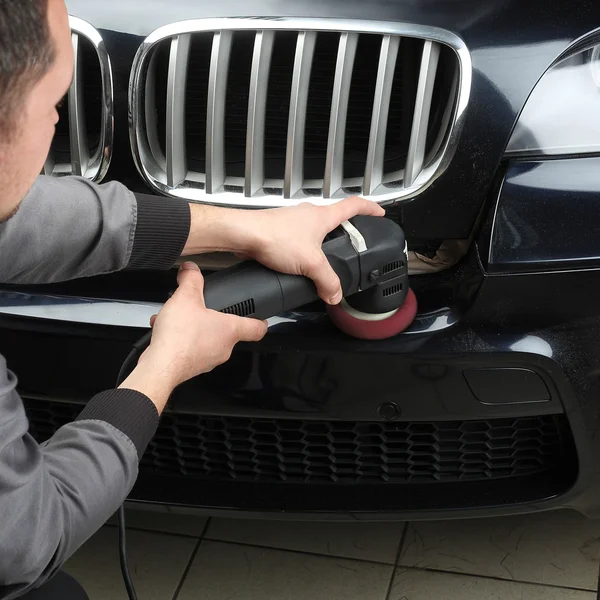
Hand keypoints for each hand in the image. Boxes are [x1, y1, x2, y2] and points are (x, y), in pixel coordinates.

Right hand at [119, 262, 266, 411]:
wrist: (160, 366)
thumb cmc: (179, 338)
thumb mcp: (186, 297)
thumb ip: (191, 280)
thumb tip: (190, 270)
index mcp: (230, 330)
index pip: (257, 328)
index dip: (261, 320)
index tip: (261, 317)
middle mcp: (224, 347)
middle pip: (227, 330)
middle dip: (214, 318)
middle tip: (204, 308)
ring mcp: (209, 359)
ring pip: (207, 338)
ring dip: (194, 327)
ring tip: (180, 318)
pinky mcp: (193, 366)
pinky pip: (191, 348)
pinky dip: (181, 338)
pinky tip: (168, 329)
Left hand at [241, 197, 384, 303]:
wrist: (243, 235)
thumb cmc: (274, 237)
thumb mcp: (310, 264)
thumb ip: (327, 281)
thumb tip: (335, 293)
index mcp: (322, 216)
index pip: (353, 205)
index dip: (369, 208)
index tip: (379, 212)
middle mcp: (308, 214)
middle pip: (334, 218)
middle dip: (345, 230)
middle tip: (351, 243)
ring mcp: (293, 221)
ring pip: (314, 229)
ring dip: (322, 241)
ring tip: (324, 260)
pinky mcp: (279, 230)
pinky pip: (298, 238)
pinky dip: (303, 249)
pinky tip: (299, 264)